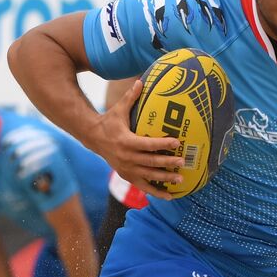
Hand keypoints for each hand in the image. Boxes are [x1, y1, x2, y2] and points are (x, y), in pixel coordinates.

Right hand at [90, 78, 184, 200]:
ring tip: (180, 179)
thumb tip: (141, 80)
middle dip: (167, 163)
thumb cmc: (110, 122)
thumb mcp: (119, 109)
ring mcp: (126, 169)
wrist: (93, 138)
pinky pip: (143, 186)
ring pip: (148, 176)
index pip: (148, 144)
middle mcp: (126, 157)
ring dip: (165, 179)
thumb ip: (131, 97)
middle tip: (183, 162)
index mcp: (126, 141)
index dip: (162, 144)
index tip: (177, 142)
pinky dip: (156, 192)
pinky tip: (170, 196)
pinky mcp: (127, 176)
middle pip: (150, 162)